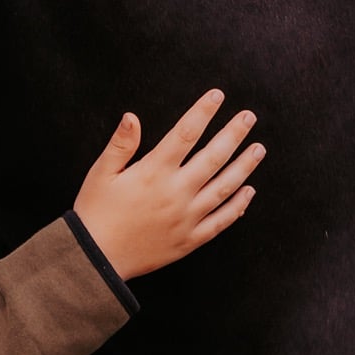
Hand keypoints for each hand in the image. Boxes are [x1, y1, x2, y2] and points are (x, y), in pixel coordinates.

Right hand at [72, 90, 262, 279]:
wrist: (97, 258)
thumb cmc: (96, 213)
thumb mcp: (100, 174)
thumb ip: (120, 145)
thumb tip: (132, 117)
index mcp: (154, 172)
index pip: (185, 134)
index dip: (203, 112)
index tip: (217, 96)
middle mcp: (176, 192)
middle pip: (213, 157)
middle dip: (233, 134)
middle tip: (249, 118)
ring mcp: (187, 217)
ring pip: (225, 187)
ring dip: (244, 166)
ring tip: (258, 149)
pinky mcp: (190, 239)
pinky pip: (221, 221)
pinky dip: (238, 206)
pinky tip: (249, 192)